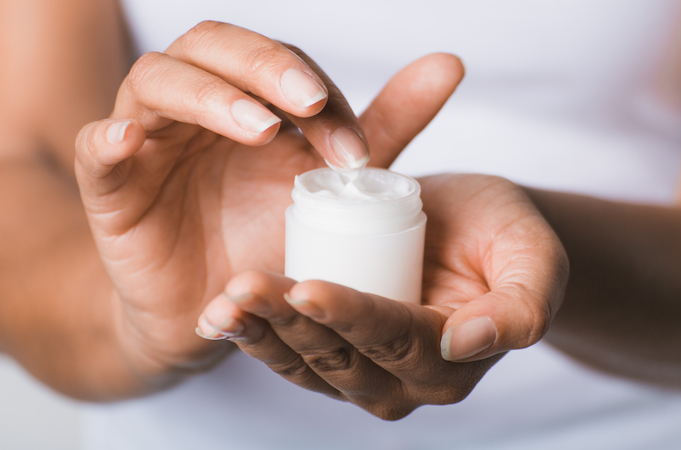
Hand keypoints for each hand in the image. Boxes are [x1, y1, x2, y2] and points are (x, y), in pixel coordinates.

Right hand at [74, 20, 462, 387]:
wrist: (219, 305)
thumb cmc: (271, 239)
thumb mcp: (334, 183)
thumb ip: (385, 126)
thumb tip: (449, 64)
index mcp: (250, 100)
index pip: (279, 66)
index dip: (318, 92)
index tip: (357, 150)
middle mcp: (198, 107)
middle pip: (214, 47)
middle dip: (264, 68)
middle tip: (308, 103)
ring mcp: (150, 140)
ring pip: (159, 81)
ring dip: (210, 98)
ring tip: (257, 130)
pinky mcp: (113, 185)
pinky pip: (98, 148)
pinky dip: (111, 139)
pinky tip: (131, 141)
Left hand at [197, 174, 567, 418]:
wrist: (477, 234)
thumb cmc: (506, 236)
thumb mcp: (535, 259)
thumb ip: (521, 308)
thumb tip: (466, 342)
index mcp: (453, 359)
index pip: (395, 339)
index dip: (352, 316)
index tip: (309, 286)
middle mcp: (405, 379)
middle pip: (340, 357)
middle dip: (290, 324)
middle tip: (245, 288)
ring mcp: (365, 373)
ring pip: (307, 362)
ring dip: (262, 334)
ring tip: (225, 303)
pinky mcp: (334, 354)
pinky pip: (292, 353)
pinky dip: (255, 334)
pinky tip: (222, 312)